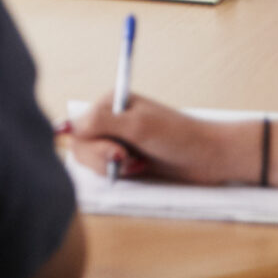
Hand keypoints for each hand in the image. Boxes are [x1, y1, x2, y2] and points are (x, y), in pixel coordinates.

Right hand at [65, 94, 243, 183]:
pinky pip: (105, 170)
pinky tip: (140, 169)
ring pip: (91, 160)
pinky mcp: (124, 159)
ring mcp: (116, 140)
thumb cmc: (179, 137)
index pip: (78, 127)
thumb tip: (68, 126)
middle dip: (103, 158)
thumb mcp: (139, 126)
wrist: (209, 157)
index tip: (119, 152)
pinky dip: (120, 174)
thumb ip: (102, 122)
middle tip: (129, 160)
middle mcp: (109, 120)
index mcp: (110, 103)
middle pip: (81, 145)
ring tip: (137, 164)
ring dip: (113, 167)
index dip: (93, 145)